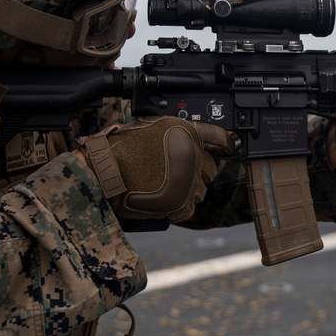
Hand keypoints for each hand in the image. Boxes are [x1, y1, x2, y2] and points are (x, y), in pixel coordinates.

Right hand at [80, 118, 234, 221]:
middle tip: (175, 173)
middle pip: (210, 168)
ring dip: (187, 190)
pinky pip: (188, 208)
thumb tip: (188, 142)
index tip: (230, 147)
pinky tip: (161, 200)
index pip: (220, 138)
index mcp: (187, 134)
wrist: (105, 170)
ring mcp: (189, 181)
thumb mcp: (152, 127)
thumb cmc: (122, 148)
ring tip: (162, 186)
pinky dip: (177, 207)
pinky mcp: (181, 203)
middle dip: (196, 171)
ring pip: (200, 190)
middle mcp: (193, 156)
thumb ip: (176, 135)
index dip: (226, 143)